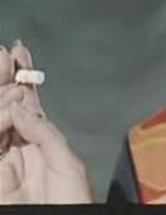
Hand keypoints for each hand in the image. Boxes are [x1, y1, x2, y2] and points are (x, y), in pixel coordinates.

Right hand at [0, 41, 92, 203]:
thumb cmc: (71, 201)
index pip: (27, 103)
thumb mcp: (65, 161)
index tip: (18, 52)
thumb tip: (19, 104)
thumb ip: (43, 132)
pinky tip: (6, 104)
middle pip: (5, 105)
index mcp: (39, 141)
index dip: (22, 77)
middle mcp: (16, 147)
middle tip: (5, 52)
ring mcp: (1, 160)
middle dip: (4, 77)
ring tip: (6, 71)